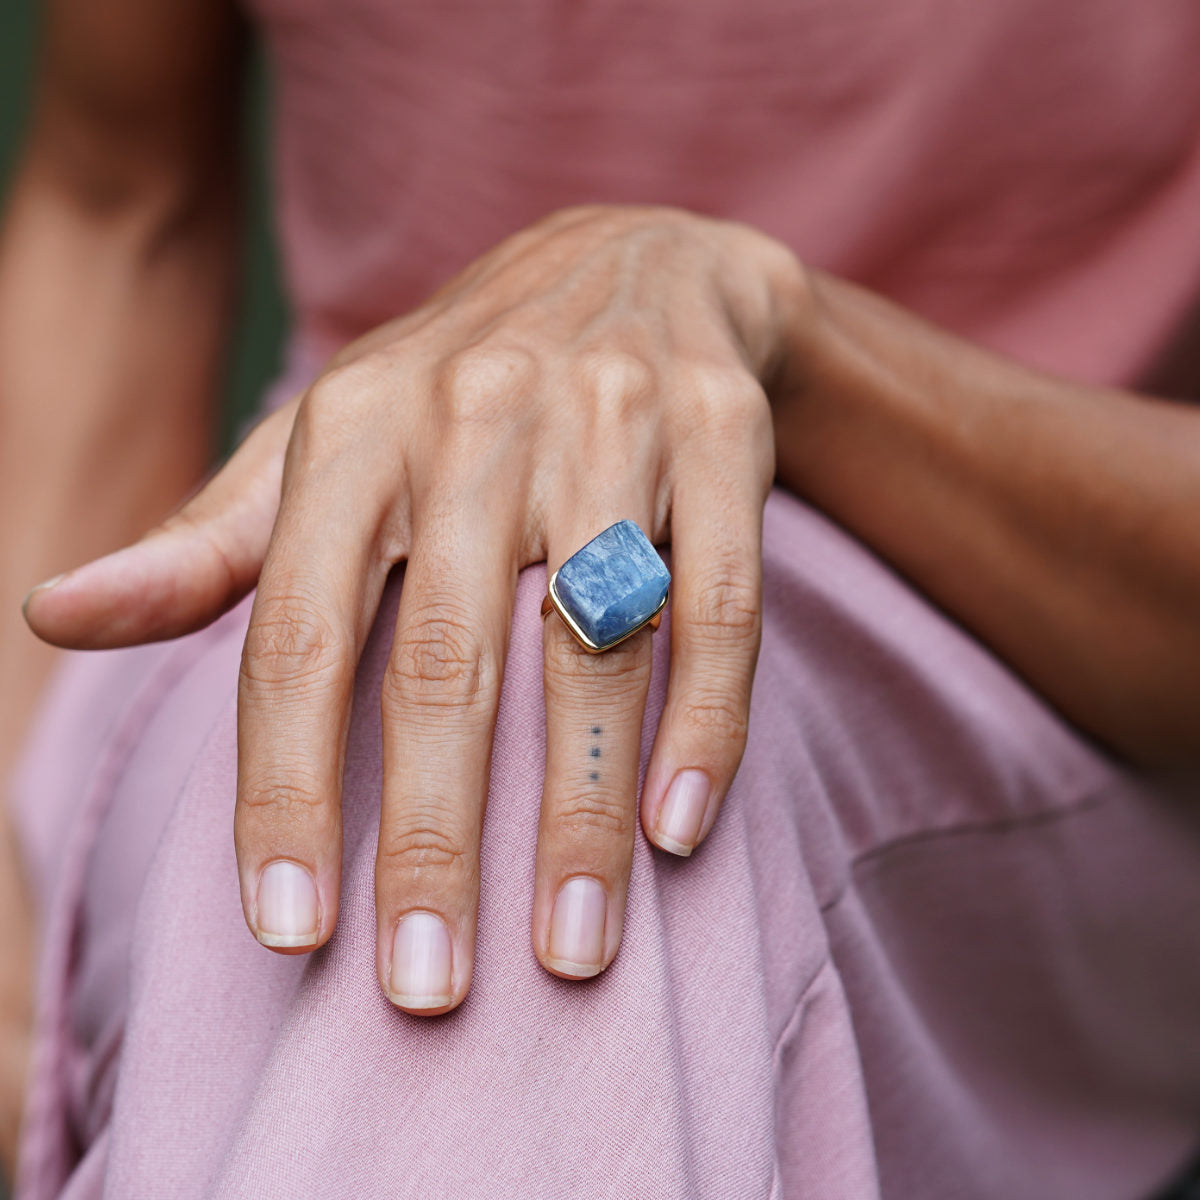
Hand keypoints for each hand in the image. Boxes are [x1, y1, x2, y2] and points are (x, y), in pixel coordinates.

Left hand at [24, 205, 805, 1012]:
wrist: (635, 261)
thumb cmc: (459, 387)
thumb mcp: (325, 441)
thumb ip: (210, 542)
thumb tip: (54, 613)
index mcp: (355, 430)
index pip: (295, 631)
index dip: (284, 787)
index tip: (288, 935)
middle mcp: (476, 419)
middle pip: (445, 656)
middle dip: (435, 838)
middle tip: (430, 990)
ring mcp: (608, 419)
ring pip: (593, 638)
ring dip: (580, 807)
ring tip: (574, 949)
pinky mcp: (719, 433)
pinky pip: (717, 595)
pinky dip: (706, 717)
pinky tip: (681, 827)